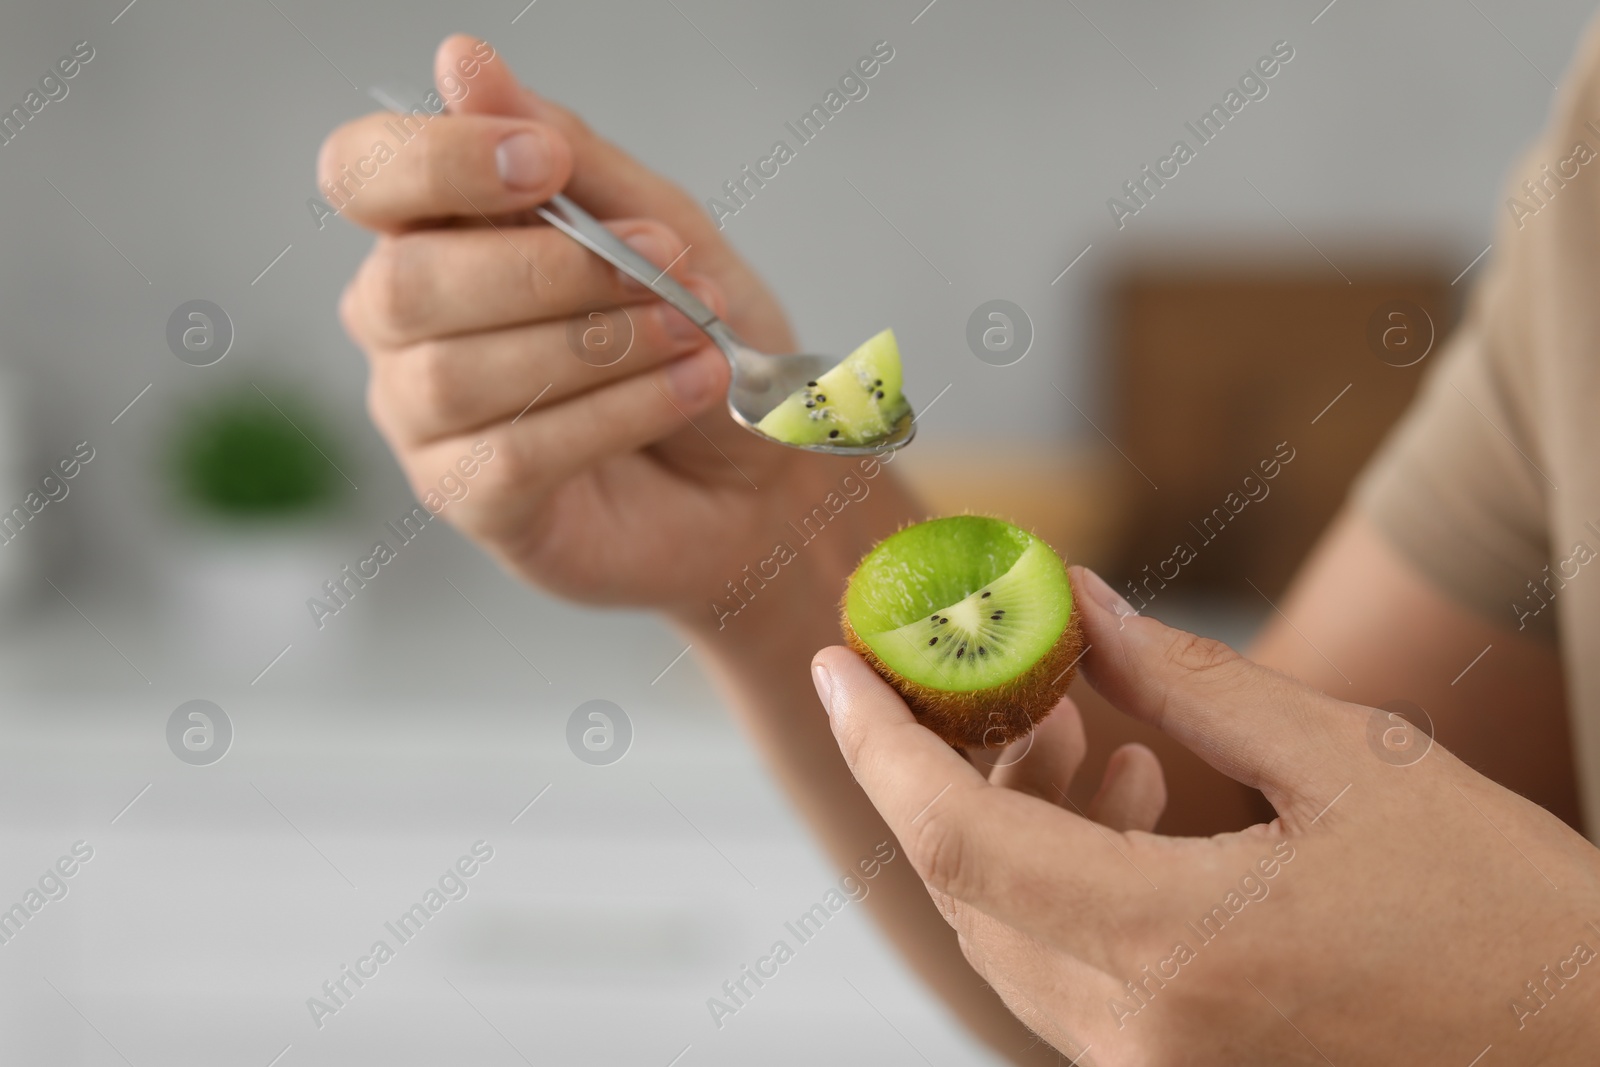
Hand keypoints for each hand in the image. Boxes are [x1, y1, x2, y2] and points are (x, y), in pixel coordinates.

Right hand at [324, 35, 883, 613]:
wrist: (762, 472)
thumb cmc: (701, 338)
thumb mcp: (661, 226)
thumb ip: (569, 154)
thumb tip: (461, 60)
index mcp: (435, 233)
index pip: (364, 176)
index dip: (438, 161)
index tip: (546, 162)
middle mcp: (405, 327)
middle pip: (407, 283)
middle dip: (548, 270)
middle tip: (660, 268)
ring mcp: (427, 422)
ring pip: (459, 375)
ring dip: (594, 345)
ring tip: (692, 335)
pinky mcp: (470, 500)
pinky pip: (513, 454)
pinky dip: (614, 414)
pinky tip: (690, 390)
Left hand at [816, 566, 1599, 1064]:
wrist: (1593, 1056)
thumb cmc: (1507, 912)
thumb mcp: (1354, 764)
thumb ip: (1193, 682)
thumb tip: (1075, 603)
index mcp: (1179, 952)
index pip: (959, 842)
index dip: (879, 745)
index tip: (838, 664)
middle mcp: (1141, 1041)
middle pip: (969, 888)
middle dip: (951, 766)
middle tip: (993, 669)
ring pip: (1010, 935)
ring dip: (1011, 819)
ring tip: (1076, 714)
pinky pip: (1067, 974)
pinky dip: (1063, 878)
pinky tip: (1133, 794)